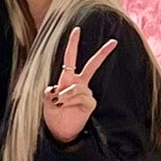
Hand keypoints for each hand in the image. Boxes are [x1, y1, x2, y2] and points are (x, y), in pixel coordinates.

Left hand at [41, 27, 115, 144]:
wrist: (60, 131)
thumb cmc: (53, 115)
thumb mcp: (46, 102)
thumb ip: (48, 94)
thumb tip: (55, 89)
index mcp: (67, 78)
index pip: (70, 58)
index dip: (73, 44)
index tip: (77, 29)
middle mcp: (78, 83)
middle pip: (92, 65)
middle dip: (102, 53)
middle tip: (114, 41)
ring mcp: (86, 92)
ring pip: (76, 87)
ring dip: (66, 96)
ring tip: (60, 104)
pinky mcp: (91, 102)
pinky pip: (82, 97)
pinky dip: (72, 101)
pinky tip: (67, 107)